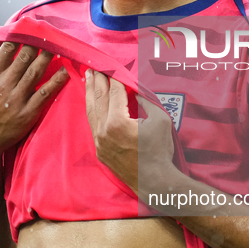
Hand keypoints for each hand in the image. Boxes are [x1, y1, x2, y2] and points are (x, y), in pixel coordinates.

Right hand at [0, 42, 68, 159]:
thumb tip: (2, 42)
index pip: (8, 49)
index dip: (21, 36)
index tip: (32, 27)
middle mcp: (3, 85)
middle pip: (24, 57)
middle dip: (38, 43)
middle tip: (50, 33)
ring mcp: (16, 99)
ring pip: (36, 72)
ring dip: (49, 56)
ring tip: (59, 45)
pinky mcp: (28, 112)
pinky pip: (45, 93)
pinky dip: (56, 80)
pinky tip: (65, 70)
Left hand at [85, 70, 175, 193]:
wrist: (155, 181)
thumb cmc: (160, 150)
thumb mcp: (159, 120)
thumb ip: (145, 101)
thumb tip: (135, 88)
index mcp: (117, 121)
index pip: (115, 92)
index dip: (115, 77)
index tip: (113, 65)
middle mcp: (103, 130)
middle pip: (99, 99)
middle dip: (97, 80)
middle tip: (95, 66)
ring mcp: (99, 142)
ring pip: (91, 112)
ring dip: (89, 93)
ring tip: (87, 78)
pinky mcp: (100, 150)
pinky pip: (94, 126)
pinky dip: (93, 111)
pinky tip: (93, 103)